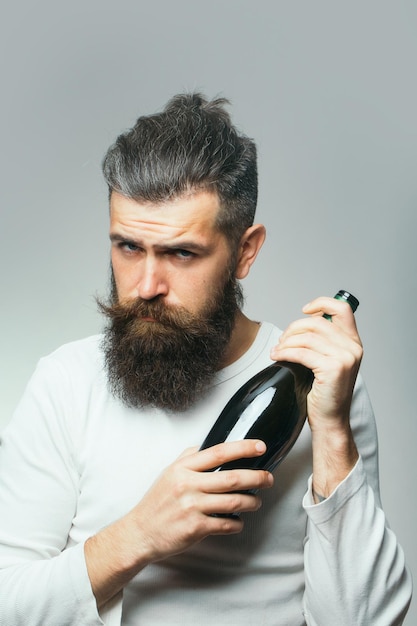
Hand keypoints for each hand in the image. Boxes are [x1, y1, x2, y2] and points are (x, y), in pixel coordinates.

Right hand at [85, 439, 272, 606]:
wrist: (140, 532)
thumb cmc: (156, 502)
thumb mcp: (168, 473)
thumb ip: (188, 458)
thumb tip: (208, 446)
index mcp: (183, 468)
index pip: (219, 452)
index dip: (243, 448)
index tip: (260, 447)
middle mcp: (188, 485)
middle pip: (232, 478)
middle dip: (256, 477)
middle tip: (268, 478)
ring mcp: (192, 507)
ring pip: (233, 502)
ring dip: (251, 502)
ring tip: (257, 501)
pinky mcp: (195, 528)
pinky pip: (225, 524)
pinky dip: (237, 523)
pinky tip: (238, 521)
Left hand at [270, 296, 361, 498]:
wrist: (330, 421)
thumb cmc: (325, 393)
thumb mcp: (329, 361)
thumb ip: (323, 341)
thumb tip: (302, 323)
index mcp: (353, 342)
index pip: (342, 308)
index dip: (321, 303)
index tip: (304, 310)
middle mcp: (353, 347)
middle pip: (316, 322)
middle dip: (293, 328)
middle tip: (282, 341)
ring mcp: (344, 357)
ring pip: (307, 337)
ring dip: (286, 342)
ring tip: (277, 351)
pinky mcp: (332, 368)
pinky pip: (302, 352)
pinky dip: (285, 352)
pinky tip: (277, 357)